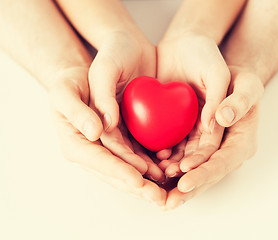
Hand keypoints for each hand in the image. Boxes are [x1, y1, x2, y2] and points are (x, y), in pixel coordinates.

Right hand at [49, 66, 165, 205]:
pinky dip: (146, 169)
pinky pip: (131, 161)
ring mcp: (103, 153)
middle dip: (136, 186)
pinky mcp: (115, 147)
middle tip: (158, 197)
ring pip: (124, 172)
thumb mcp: (65, 92)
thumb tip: (95, 132)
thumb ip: (77, 111)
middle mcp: (89, 153)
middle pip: (113, 174)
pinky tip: (163, 172)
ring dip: (144, 184)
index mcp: (75, 144)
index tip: (138, 180)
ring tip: (164, 191)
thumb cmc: (69, 85)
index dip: (118, 170)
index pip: (98, 161)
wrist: (79, 82)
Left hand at [163, 67, 263, 208]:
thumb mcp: (247, 85)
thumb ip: (239, 101)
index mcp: (242, 142)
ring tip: (156, 186)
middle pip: (207, 174)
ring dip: (175, 180)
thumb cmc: (241, 82)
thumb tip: (223, 118)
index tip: (184, 181)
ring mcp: (212, 150)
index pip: (223, 163)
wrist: (229, 80)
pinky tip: (155, 165)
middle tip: (166, 202)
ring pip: (193, 170)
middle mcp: (227, 151)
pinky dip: (170, 163)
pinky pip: (184, 156)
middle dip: (187, 189)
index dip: (204, 173)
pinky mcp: (197, 143)